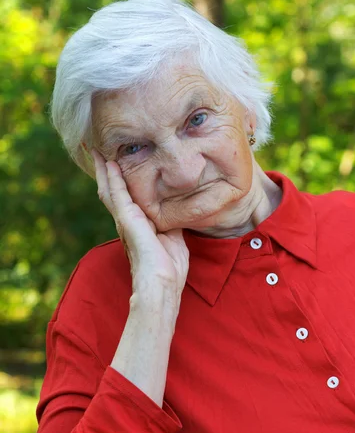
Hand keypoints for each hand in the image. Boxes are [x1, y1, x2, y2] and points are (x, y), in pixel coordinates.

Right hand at [92, 149, 188, 302]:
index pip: (125, 198)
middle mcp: (126, 221)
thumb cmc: (169, 267)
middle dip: (106, 170)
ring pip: (109, 188)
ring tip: (98, 150)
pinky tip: (111, 162)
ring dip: (104, 169)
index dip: (120, 181)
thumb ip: (170, 220)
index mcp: (137, 225)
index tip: (118, 164)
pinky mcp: (126, 219)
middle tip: (99, 150)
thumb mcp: (173, 236)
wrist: (162, 282)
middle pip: (111, 190)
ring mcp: (124, 220)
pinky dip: (114, 176)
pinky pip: (117, 193)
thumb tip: (178, 208)